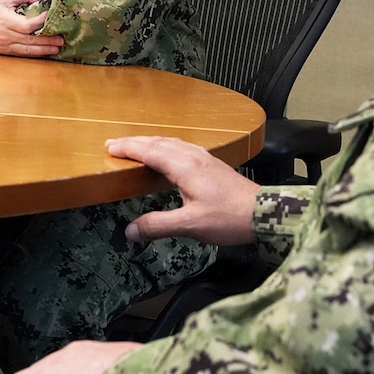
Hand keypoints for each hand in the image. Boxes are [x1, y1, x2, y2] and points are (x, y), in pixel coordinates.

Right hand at [0, 0, 64, 56]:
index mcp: (6, 20)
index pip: (28, 24)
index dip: (42, 22)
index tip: (52, 18)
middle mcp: (6, 35)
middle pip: (31, 40)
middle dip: (48, 40)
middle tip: (62, 39)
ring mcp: (5, 45)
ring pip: (28, 50)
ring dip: (44, 50)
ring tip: (57, 48)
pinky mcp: (4, 51)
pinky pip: (21, 54)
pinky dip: (34, 54)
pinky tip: (44, 52)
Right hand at [107, 136, 259, 245]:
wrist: (264, 213)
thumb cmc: (229, 218)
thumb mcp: (190, 225)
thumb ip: (158, 225)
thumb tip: (129, 230)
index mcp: (184, 167)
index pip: (150, 151)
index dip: (129, 148)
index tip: (109, 147)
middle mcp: (193, 157)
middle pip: (159, 142)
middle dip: (135, 142)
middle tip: (114, 144)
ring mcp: (205, 158)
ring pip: (172, 142)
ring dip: (151, 142)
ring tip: (136, 146)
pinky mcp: (213, 164)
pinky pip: (183, 147)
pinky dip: (167, 146)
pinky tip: (170, 153)